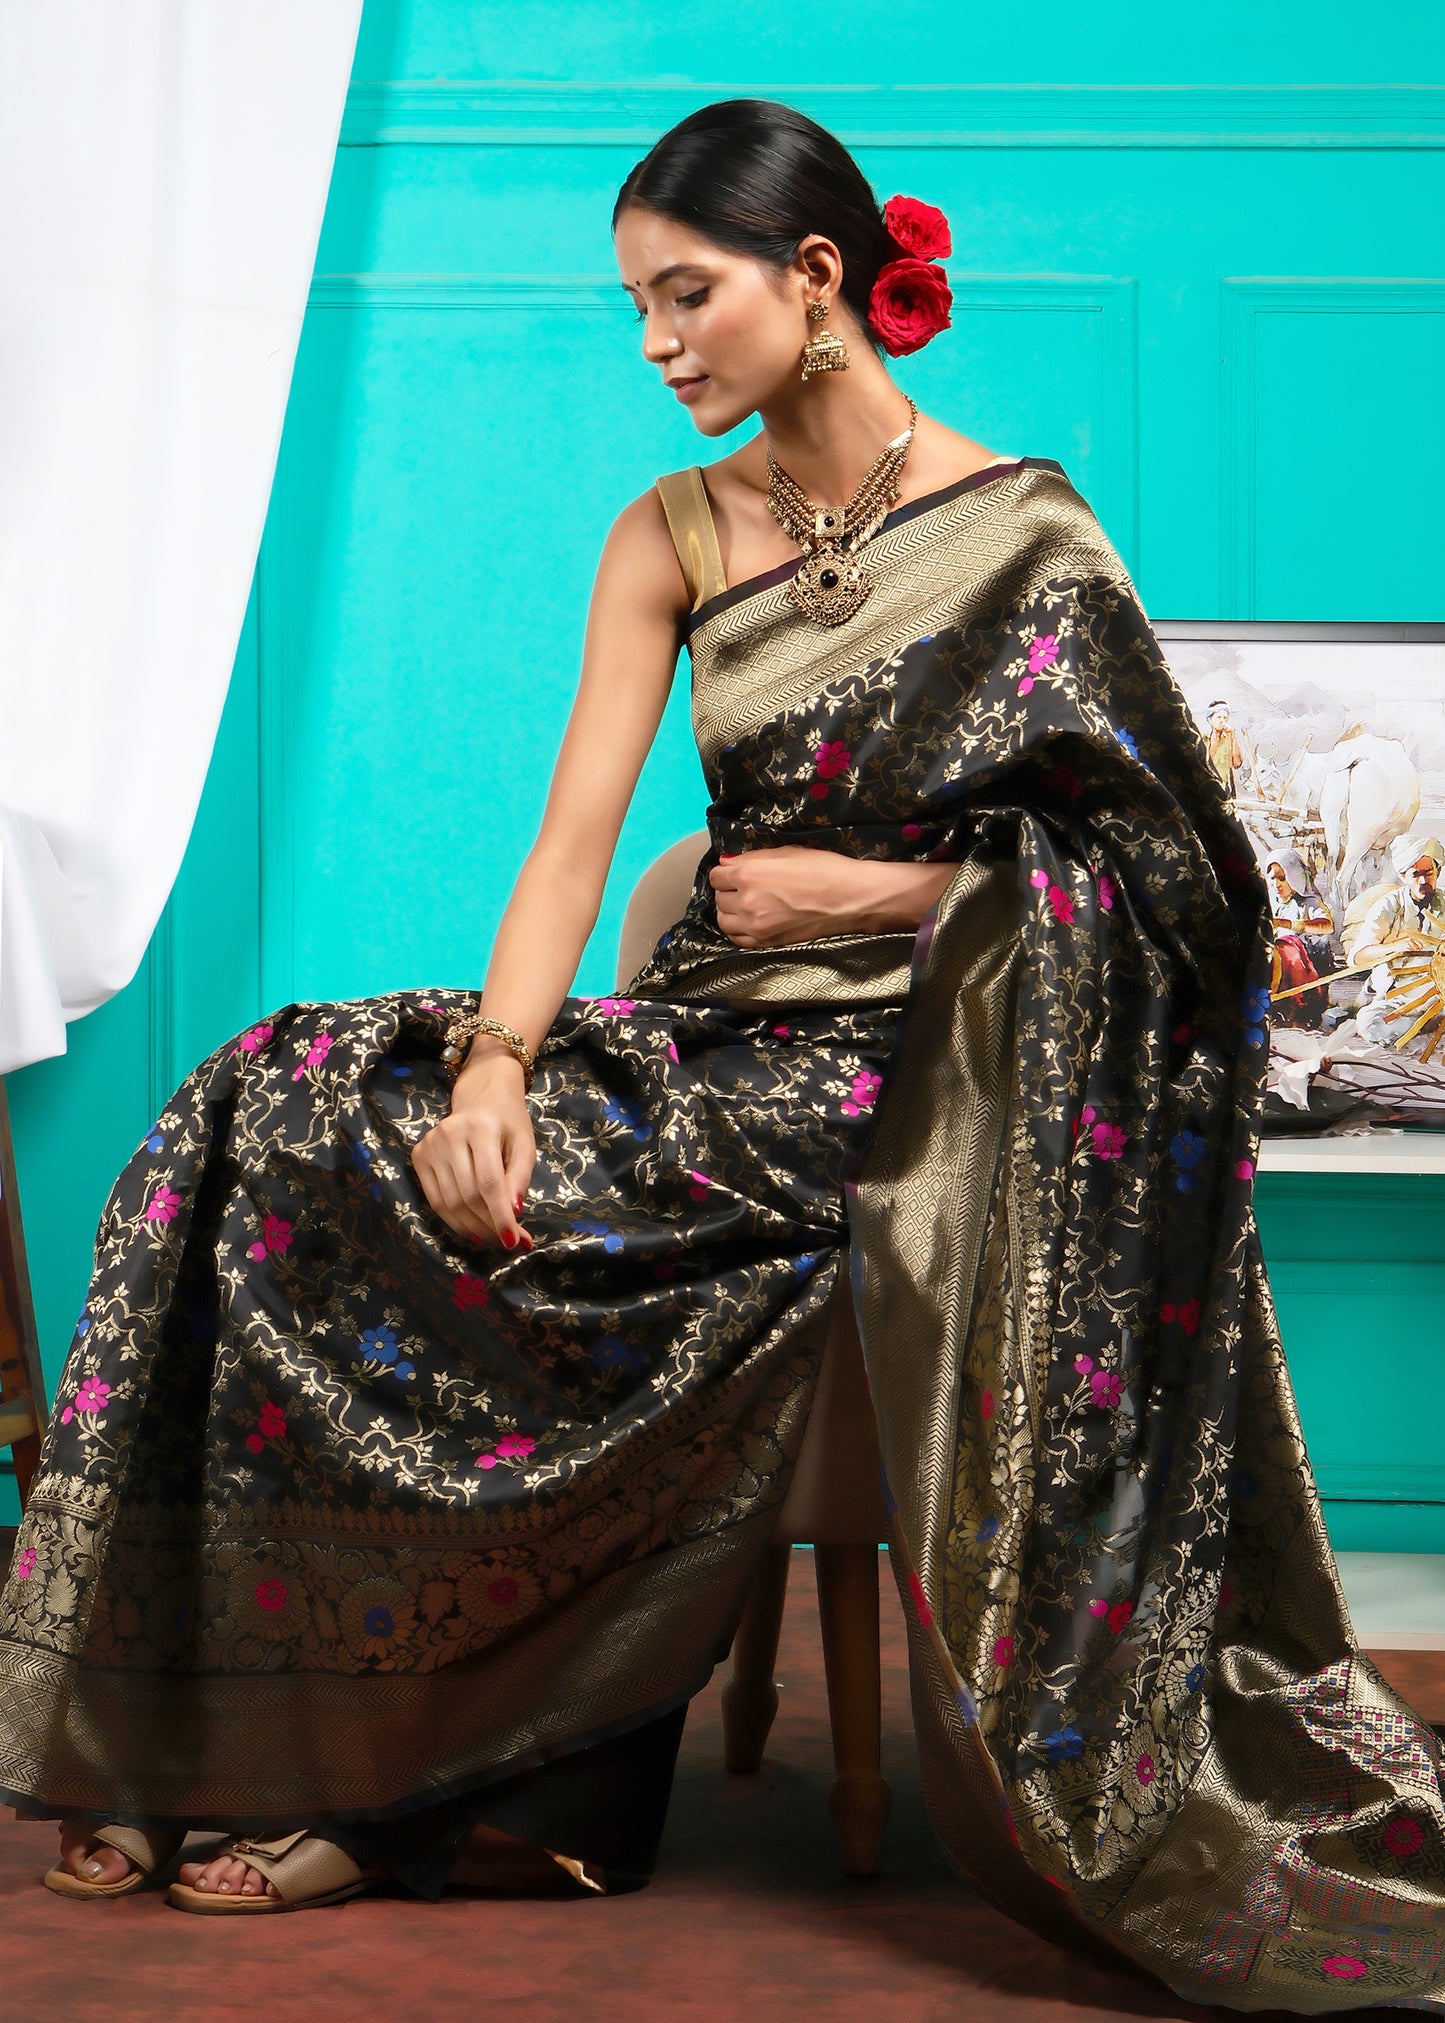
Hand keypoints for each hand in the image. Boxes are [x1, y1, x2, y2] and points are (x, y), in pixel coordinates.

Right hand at [412, 1041, 534, 1250]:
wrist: (480, 1098)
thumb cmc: (507, 1123)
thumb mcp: (524, 1145)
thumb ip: (520, 1177)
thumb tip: (513, 1213)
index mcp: (480, 1127)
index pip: (488, 1182)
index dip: (500, 1215)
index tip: (513, 1240)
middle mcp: (449, 1134)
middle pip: (468, 1195)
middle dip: (489, 1225)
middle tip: (508, 1242)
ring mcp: (430, 1145)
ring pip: (450, 1202)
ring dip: (473, 1227)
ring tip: (492, 1237)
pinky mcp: (419, 1155)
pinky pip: (435, 1199)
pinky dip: (454, 1220)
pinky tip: (472, 1229)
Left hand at [708, 846, 956, 949]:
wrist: (849, 899)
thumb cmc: (822, 869)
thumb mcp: (785, 853)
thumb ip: (752, 858)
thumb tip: (727, 863)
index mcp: (748, 875)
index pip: (716, 875)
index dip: (726, 872)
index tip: (735, 872)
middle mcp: (745, 902)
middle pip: (719, 898)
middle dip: (729, 890)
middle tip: (745, 887)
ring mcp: (754, 926)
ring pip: (723, 920)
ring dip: (730, 911)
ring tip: (746, 905)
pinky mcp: (765, 943)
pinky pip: (736, 939)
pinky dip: (738, 929)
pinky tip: (750, 922)